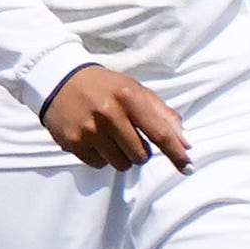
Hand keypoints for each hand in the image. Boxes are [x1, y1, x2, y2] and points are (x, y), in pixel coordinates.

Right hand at [42, 65, 189, 173]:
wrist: (60, 80)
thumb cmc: (105, 87)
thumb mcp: (135, 90)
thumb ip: (163, 114)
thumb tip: (185, 143)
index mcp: (129, 96)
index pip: (159, 133)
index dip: (176, 153)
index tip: (188, 168)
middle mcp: (109, 113)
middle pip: (141, 156)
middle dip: (139, 151)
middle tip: (128, 136)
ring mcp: (89, 129)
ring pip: (121, 164)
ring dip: (121, 156)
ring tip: (110, 137)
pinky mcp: (73, 142)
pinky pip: (99, 165)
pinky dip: (101, 157)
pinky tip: (94, 139)